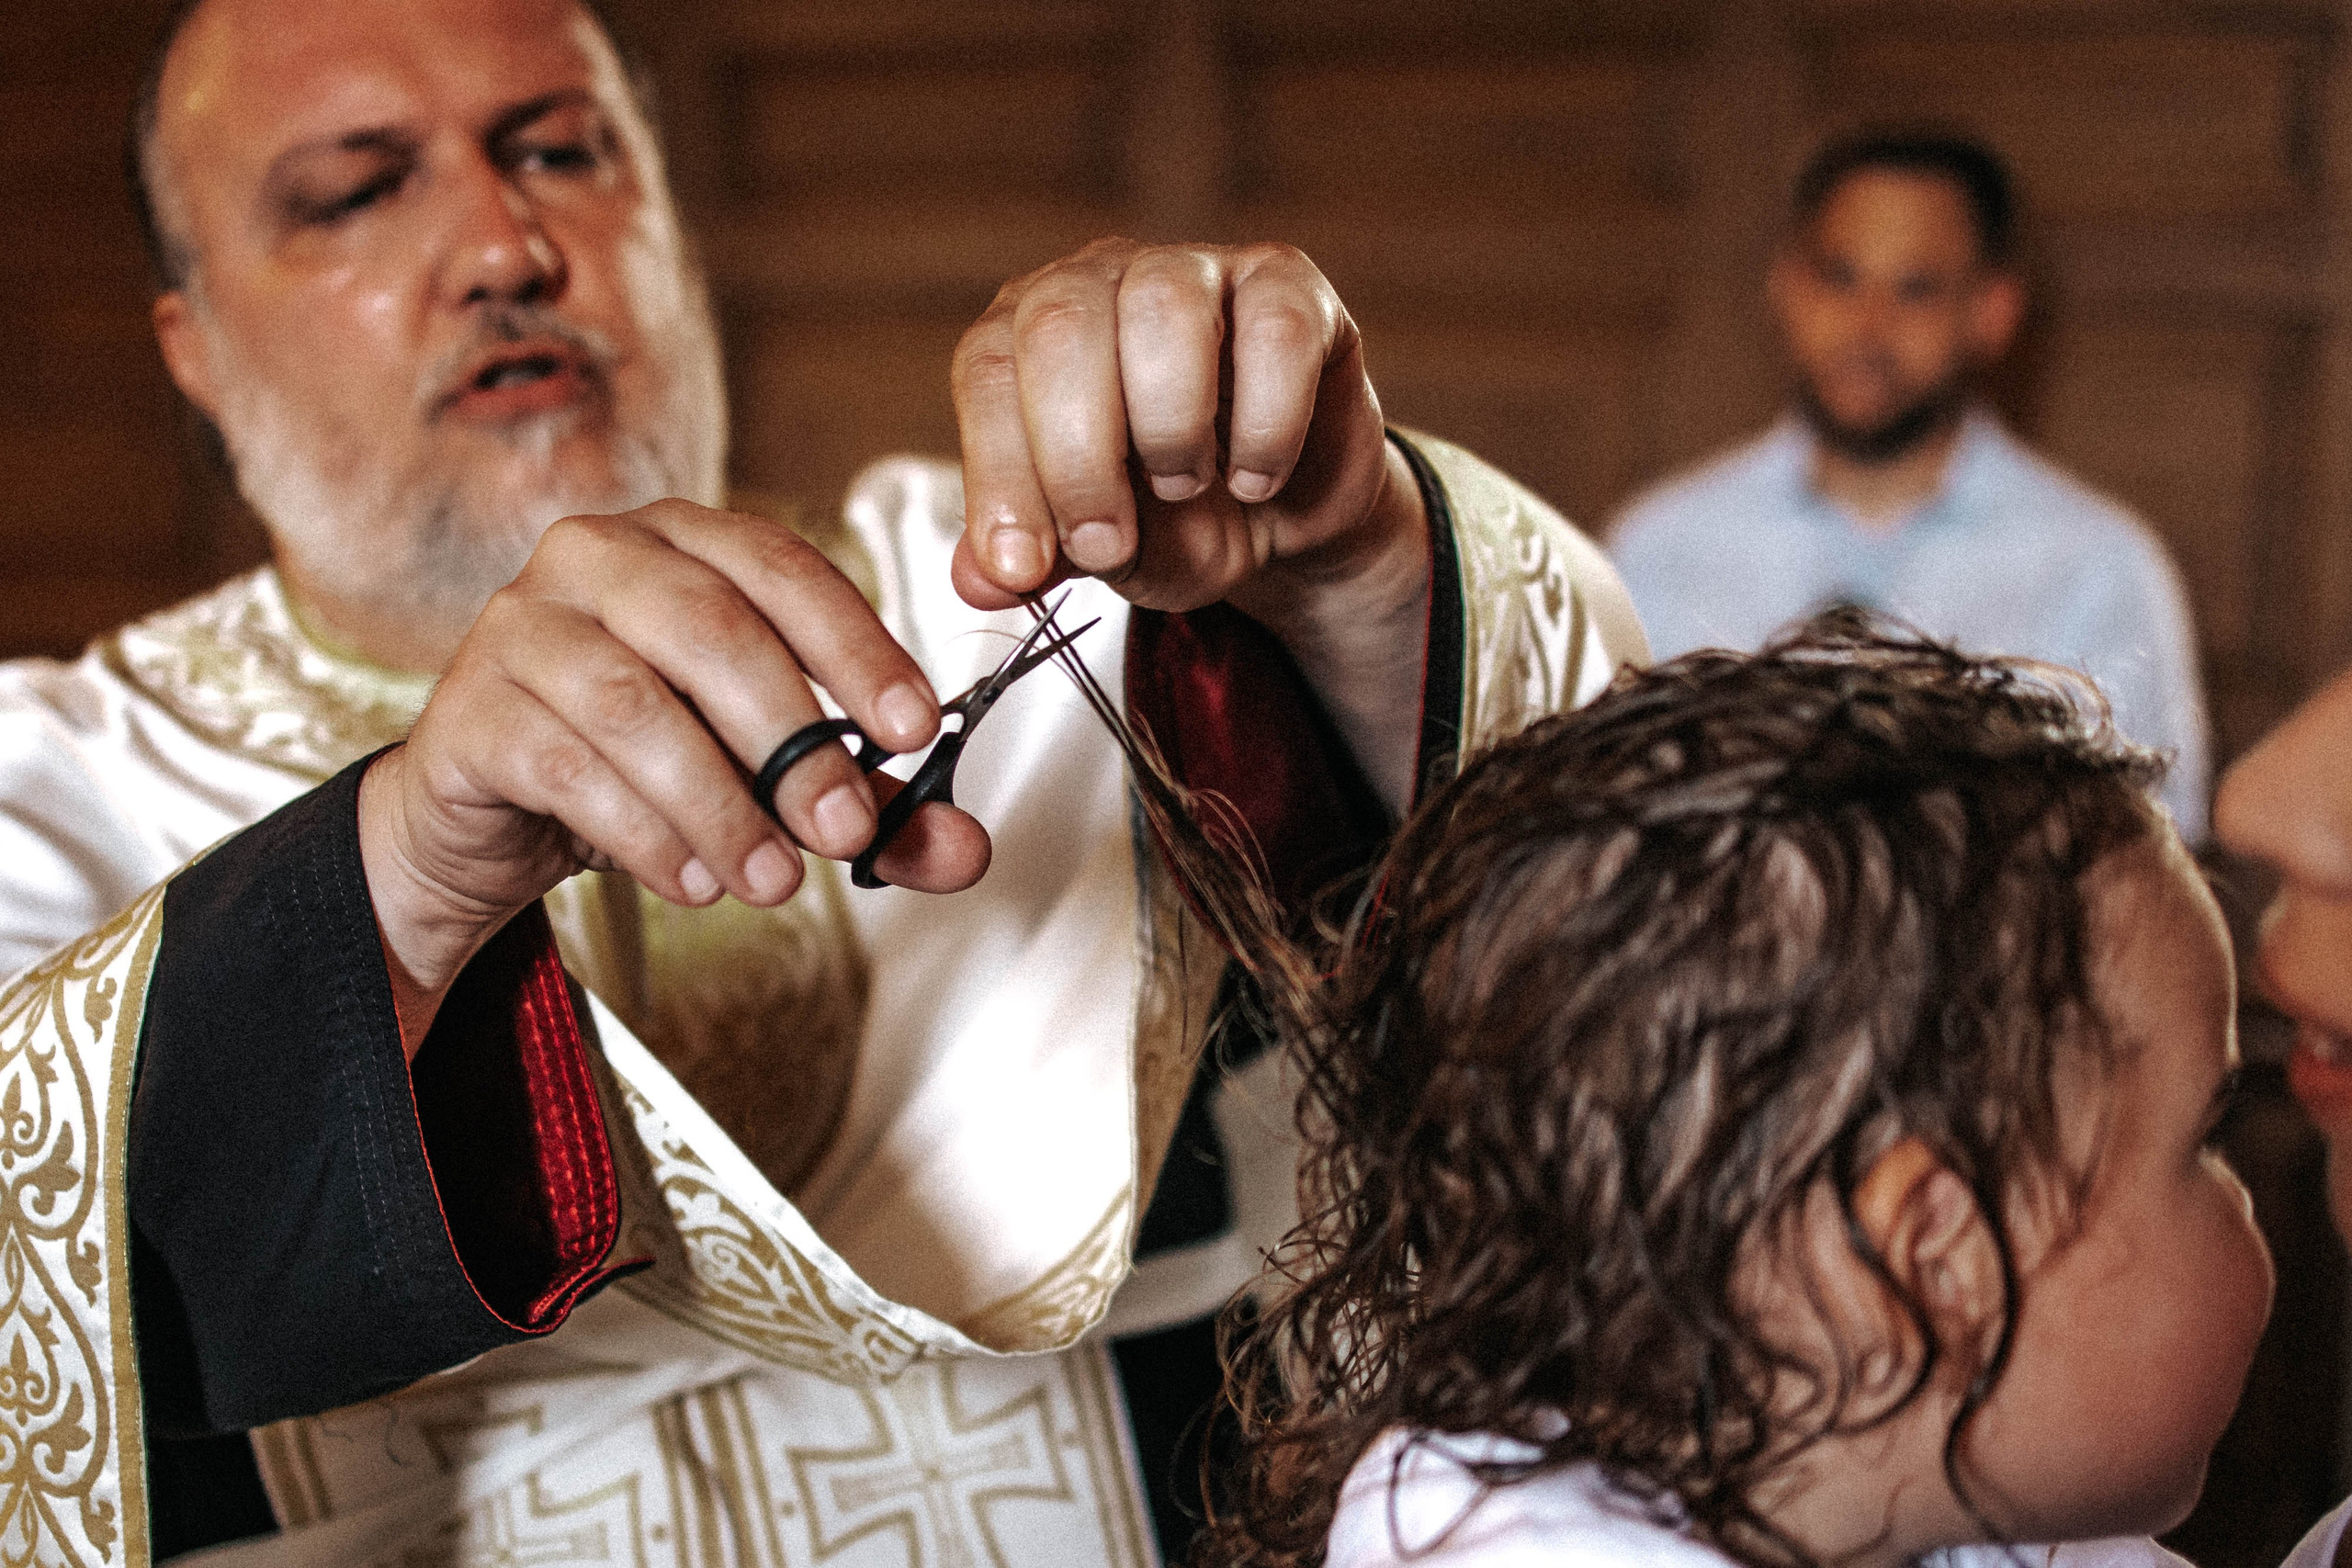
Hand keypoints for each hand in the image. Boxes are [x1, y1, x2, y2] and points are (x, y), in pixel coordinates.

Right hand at [358, 500, 991, 1052]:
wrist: (490, 815)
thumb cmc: (635, 764)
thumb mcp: (764, 781)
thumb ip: (868, 807)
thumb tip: (963, 847)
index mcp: (684, 544)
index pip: (782, 569)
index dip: (856, 644)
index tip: (914, 725)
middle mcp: (597, 559)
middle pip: (711, 628)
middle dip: (793, 738)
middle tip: (845, 826)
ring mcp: (520, 626)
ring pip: (633, 703)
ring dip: (719, 802)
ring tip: (772, 878)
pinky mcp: (470, 712)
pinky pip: (564, 765)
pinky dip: (643, 832)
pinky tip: (693, 879)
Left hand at [949, 239, 1430, 804]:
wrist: (1289, 515)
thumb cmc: (1179, 517)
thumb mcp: (1099, 553)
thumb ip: (1035, 561)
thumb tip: (981, 579)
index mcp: (1029, 333)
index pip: (990, 370)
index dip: (998, 472)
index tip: (1023, 566)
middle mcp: (1104, 280)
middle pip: (1063, 325)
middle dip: (1078, 456)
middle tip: (1107, 542)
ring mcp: (1199, 270)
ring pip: (1165, 306)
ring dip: (1172, 426)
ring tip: (1187, 487)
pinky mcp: (1290, 286)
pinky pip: (1277, 332)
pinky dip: (1267, 425)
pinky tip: (1257, 476)